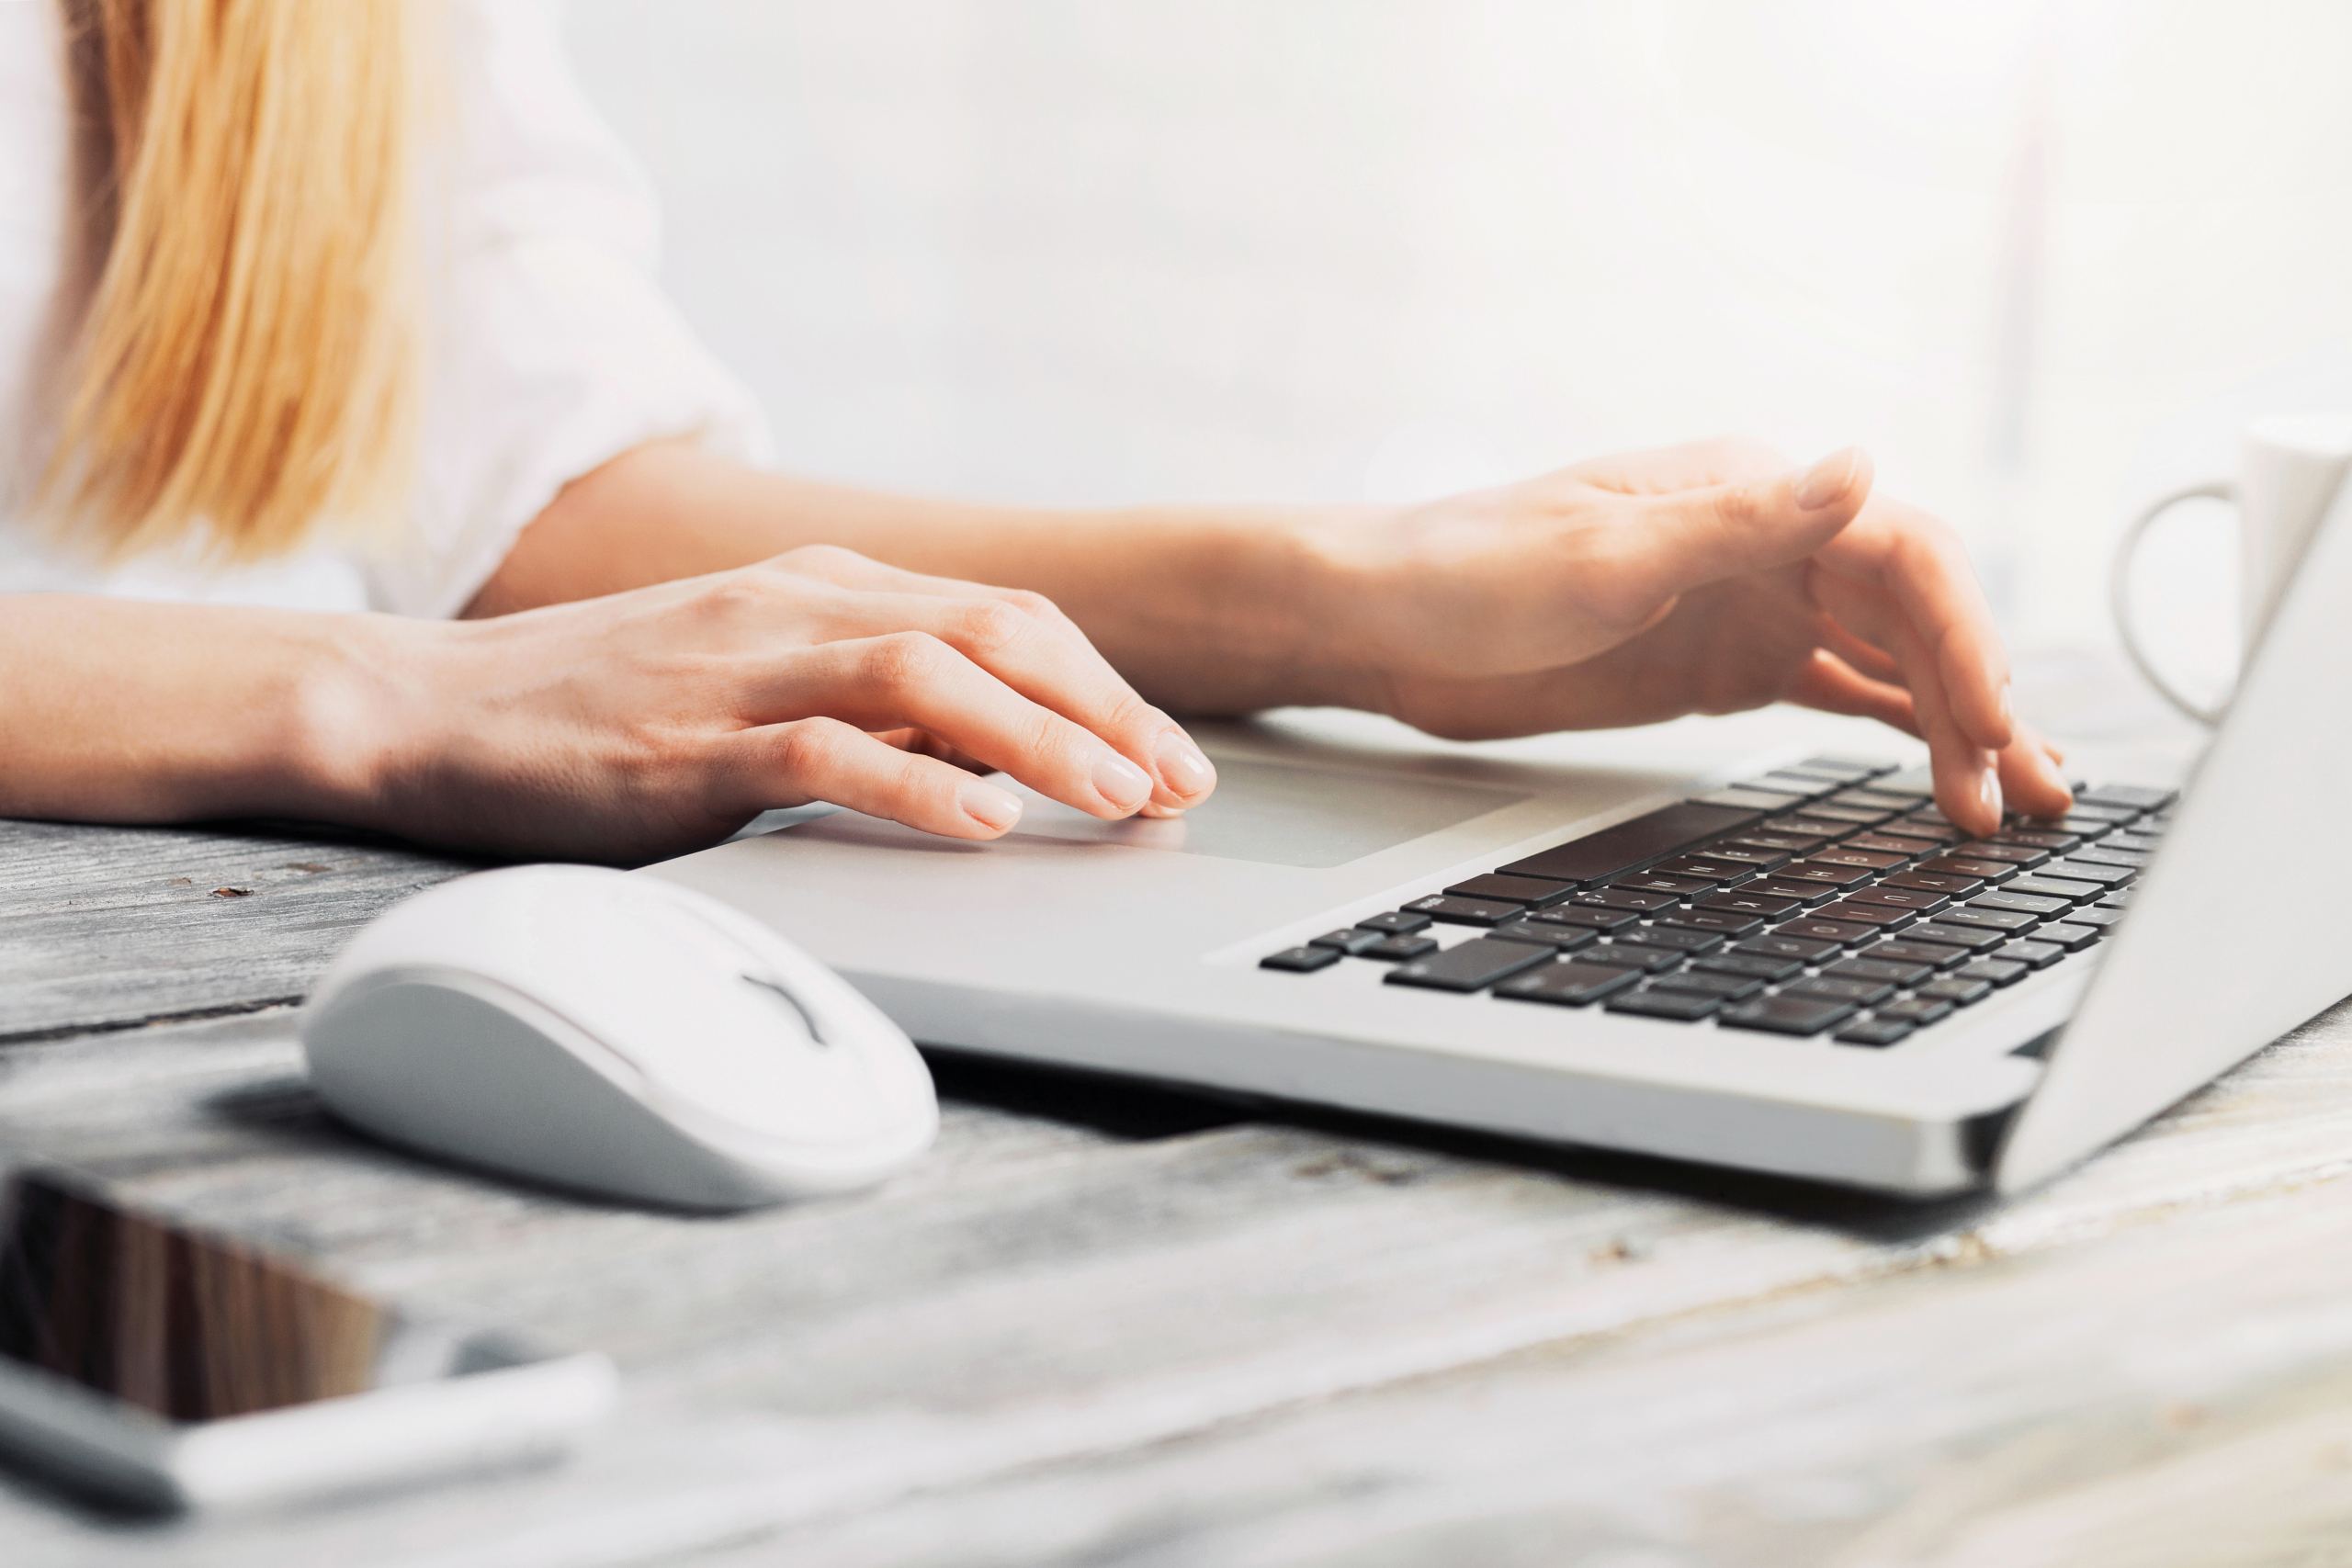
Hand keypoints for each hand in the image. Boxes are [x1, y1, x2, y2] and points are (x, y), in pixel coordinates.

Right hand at [352, 546, 1218, 861]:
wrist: (432, 706)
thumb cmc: (605, 705)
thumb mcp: (758, 675)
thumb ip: (869, 697)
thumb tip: (994, 750)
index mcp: (826, 586)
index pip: (1005, 620)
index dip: (1104, 687)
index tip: (1171, 756)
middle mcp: (798, 606)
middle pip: (995, 634)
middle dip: (1105, 710)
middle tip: (1179, 785)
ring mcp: (741, 667)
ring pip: (929, 678)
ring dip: (1040, 741)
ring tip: (1115, 801)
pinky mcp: (686, 744)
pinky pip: (822, 749)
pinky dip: (915, 783)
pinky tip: (981, 822)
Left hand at [1327, 437, 2071, 836]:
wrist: (1379, 621)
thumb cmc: (1467, 571)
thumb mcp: (1599, 554)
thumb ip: (1735, 524)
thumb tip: (1861, 465)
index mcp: (1749, 492)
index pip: (1900, 554)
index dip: (1963, 638)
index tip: (1992, 725)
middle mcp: (1767, 540)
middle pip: (1913, 613)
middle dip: (1979, 698)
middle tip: (2024, 794)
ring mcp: (1749, 604)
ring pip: (1888, 659)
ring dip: (1956, 722)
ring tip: (2014, 801)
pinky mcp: (1723, 663)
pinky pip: (1838, 691)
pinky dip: (1897, 729)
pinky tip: (1946, 769)